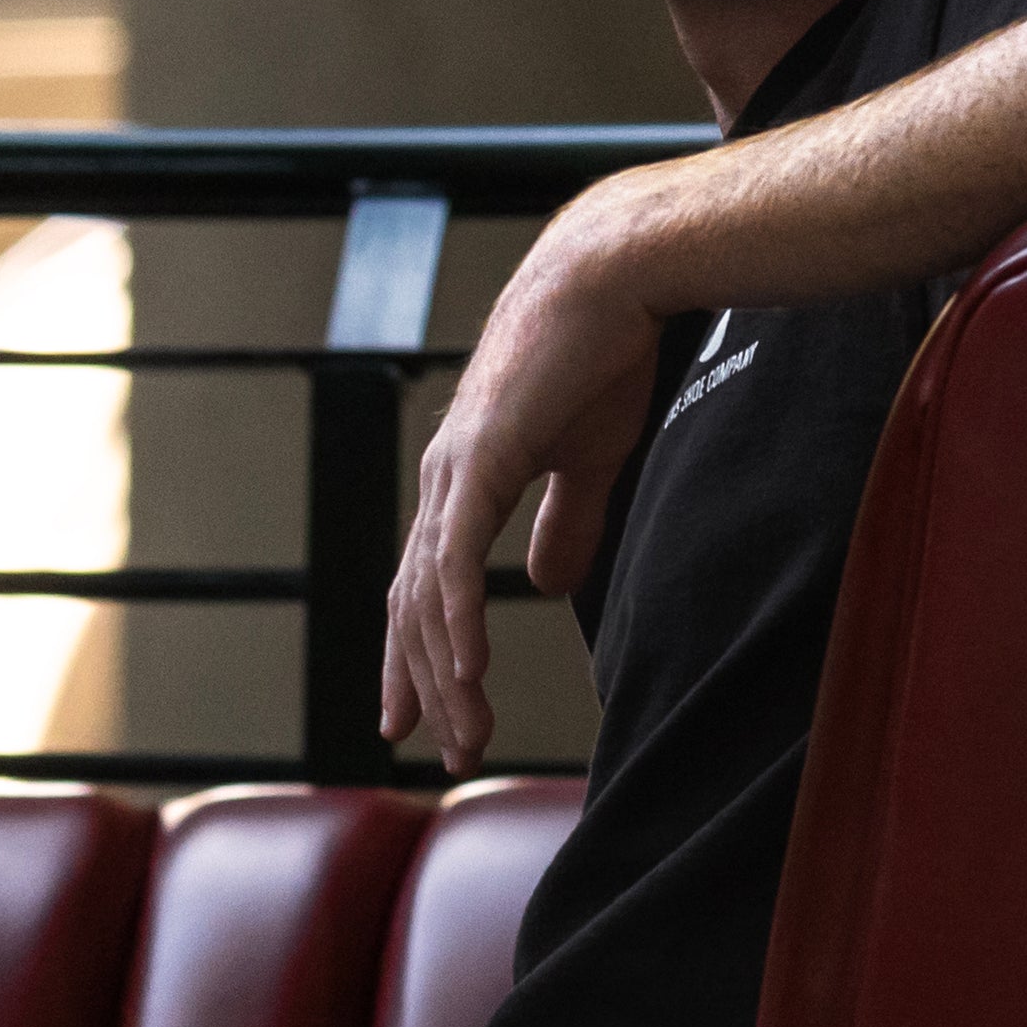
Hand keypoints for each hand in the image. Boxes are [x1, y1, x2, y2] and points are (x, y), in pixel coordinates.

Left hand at [380, 187, 667, 776]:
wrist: (611, 277)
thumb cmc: (601, 355)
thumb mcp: (587, 460)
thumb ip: (565, 524)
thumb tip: (545, 584)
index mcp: (464, 482)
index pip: (425, 588)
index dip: (421, 656)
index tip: (423, 716)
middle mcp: (443, 482)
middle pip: (414, 607)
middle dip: (426, 685)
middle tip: (445, 750)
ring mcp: (454, 471)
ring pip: (430, 599)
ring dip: (446, 674)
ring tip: (466, 735)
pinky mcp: (480, 461)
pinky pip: (456, 561)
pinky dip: (456, 622)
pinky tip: (466, 673)